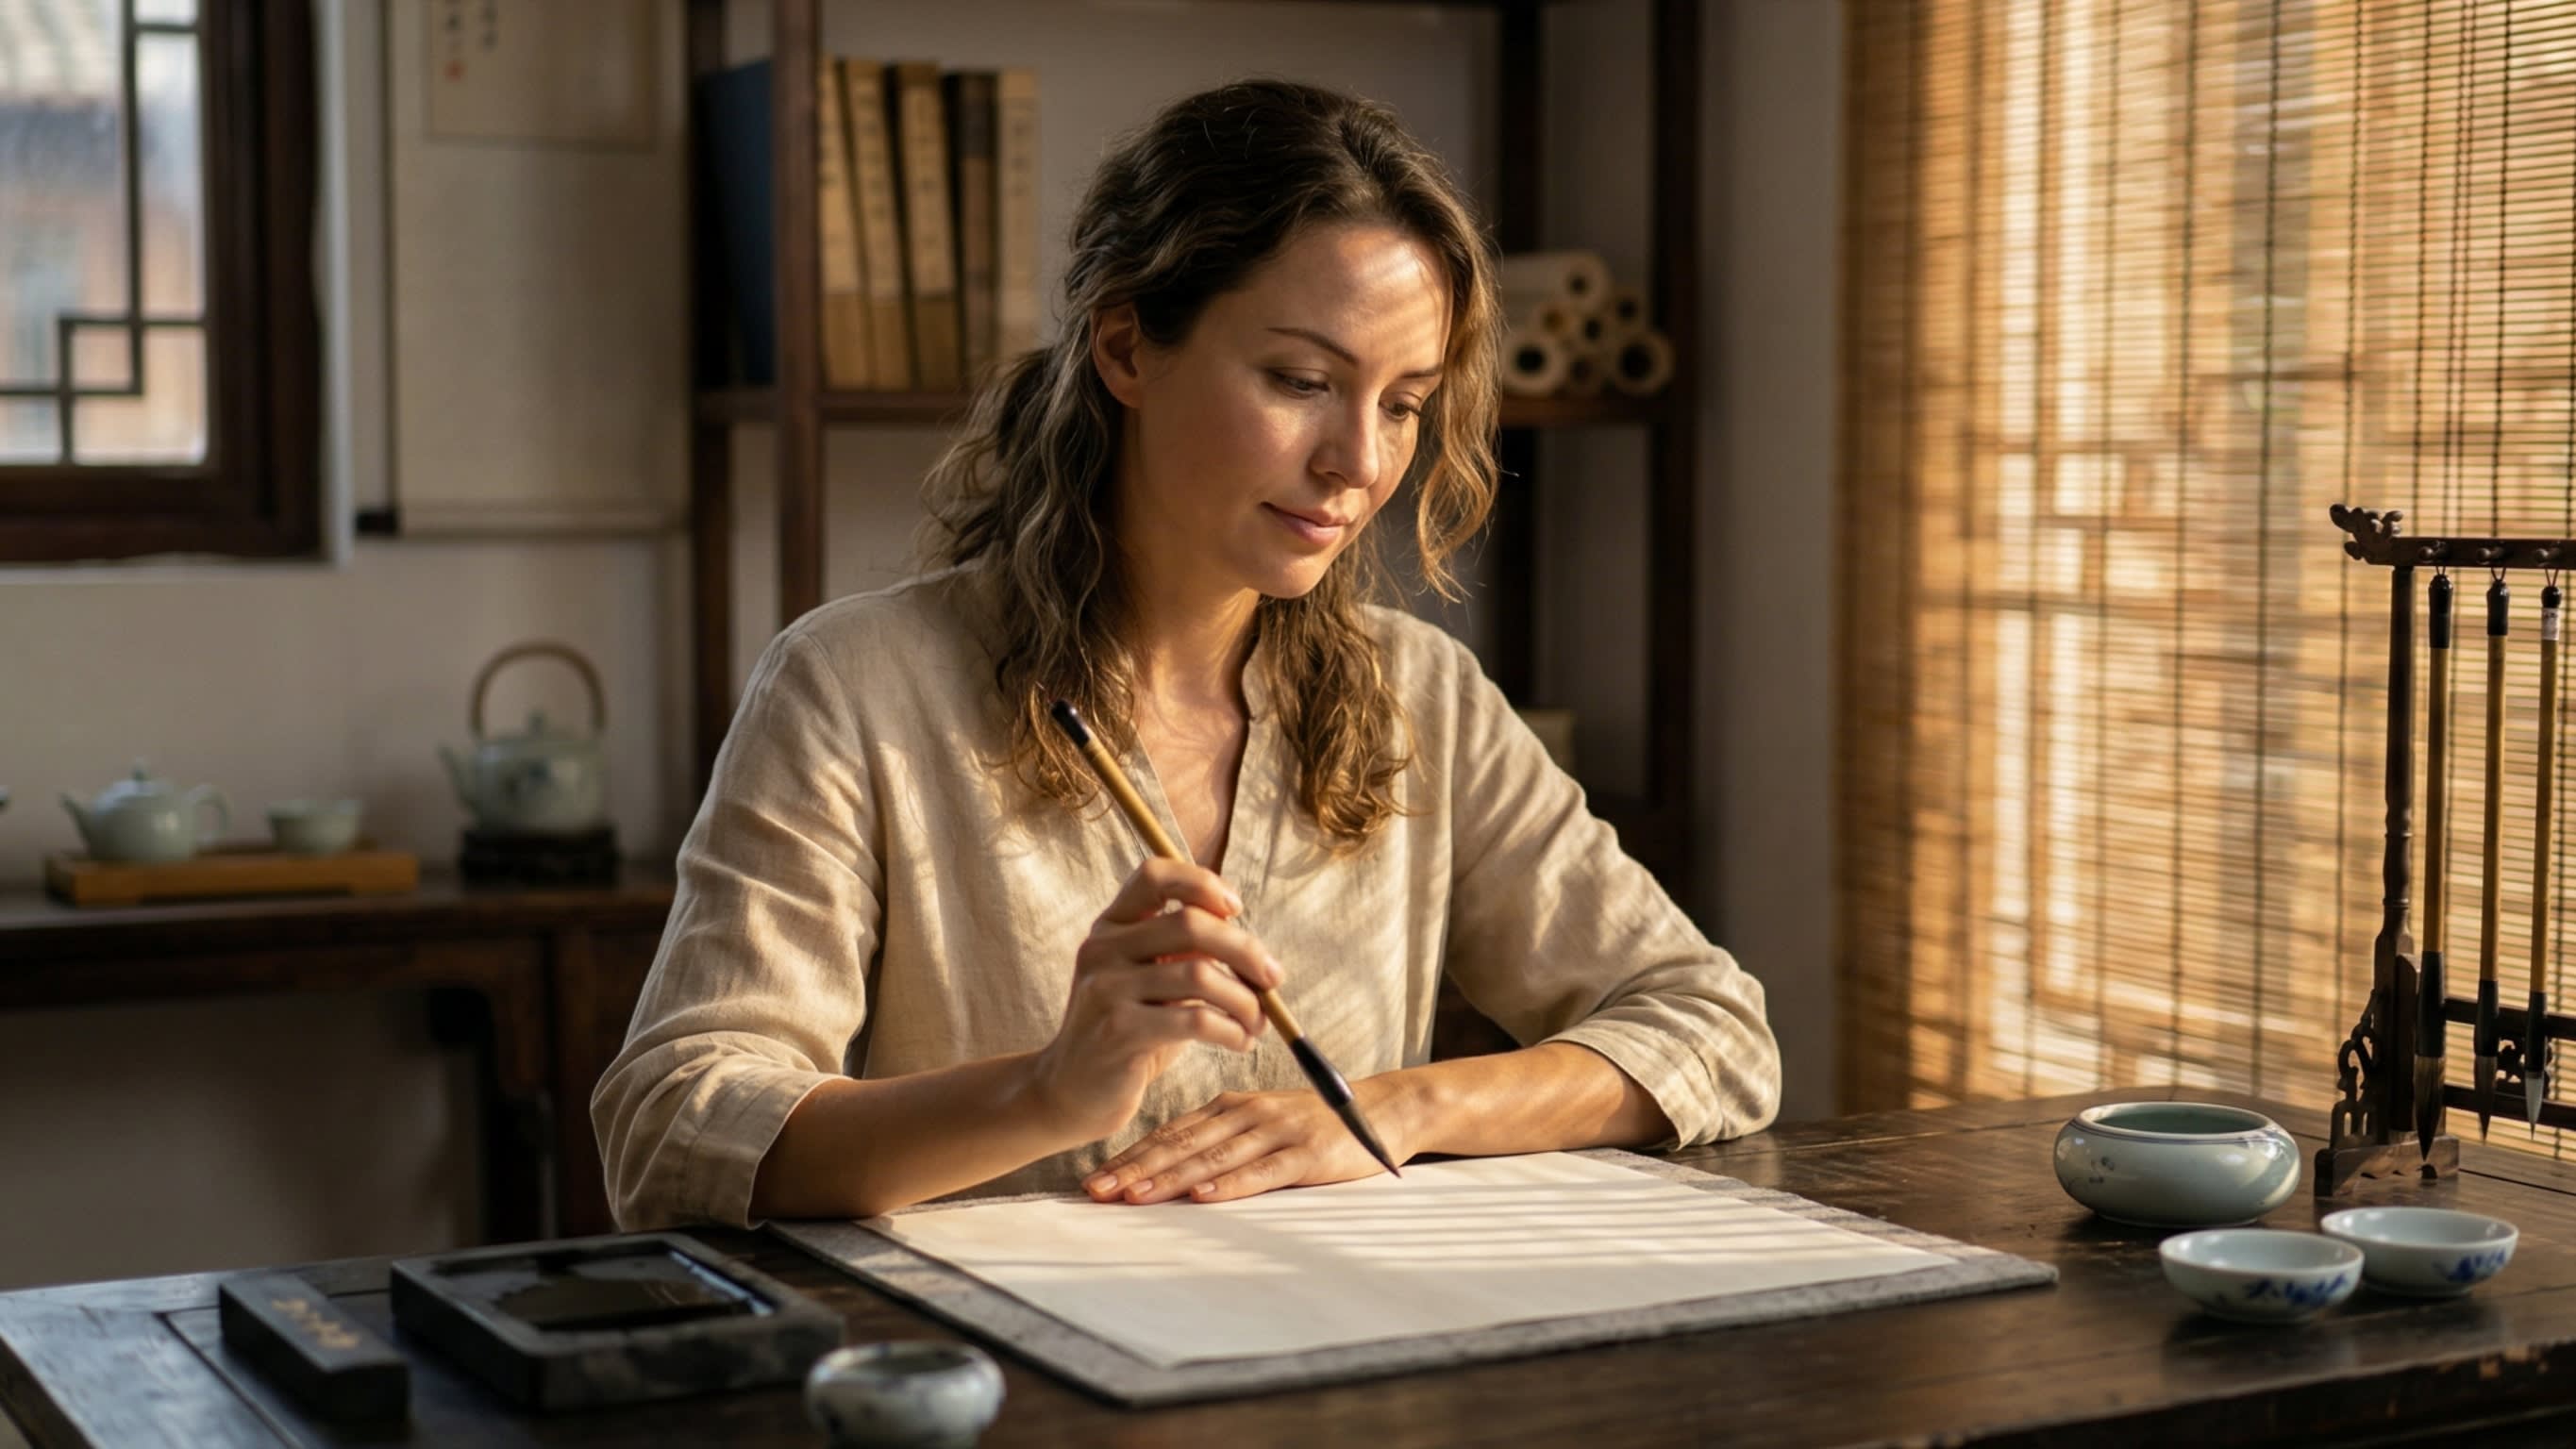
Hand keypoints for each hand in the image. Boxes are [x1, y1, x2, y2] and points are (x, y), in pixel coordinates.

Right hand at [1026, 858, 1281, 1144]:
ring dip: (1244, 1001)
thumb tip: (1251, 948)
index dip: (1202, 882)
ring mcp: (1107, 988)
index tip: (1236, 909)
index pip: (1154, 875)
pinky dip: (1232, 1030)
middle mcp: (1103, 949)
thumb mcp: (1152, 984)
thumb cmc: (1128, 1033)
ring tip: (1256, 1023)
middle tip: (1273, 979)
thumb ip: (1187, 955)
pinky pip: (1195, 1020)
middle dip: (1246, 950)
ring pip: (1200, 975)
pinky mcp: (1119, 1031)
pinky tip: (1240, 1042)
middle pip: (1191, 924)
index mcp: (1111, 926)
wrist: (1071, 1093)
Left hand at [1082, 1079, 1411, 1205]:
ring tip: (1134, 1197)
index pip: (1169, 1133)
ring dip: (1170, 1177)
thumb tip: (1167, 1169)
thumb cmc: (1313, 1124)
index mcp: (1230, 1107)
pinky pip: (1262, 1171)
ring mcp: (1276, 1131)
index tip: (1093, 1180)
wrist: (1383, 1111)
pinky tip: (1203, 1196)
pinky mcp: (1307, 1153)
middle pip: (1180, 1144)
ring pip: (1213, 1157)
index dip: (1129, 1156)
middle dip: (1134, 1169)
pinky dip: (1230, 1184)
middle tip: (1096, 1192)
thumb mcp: (1260, 1124)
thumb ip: (1220, 1139)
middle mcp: (1247, 1114)